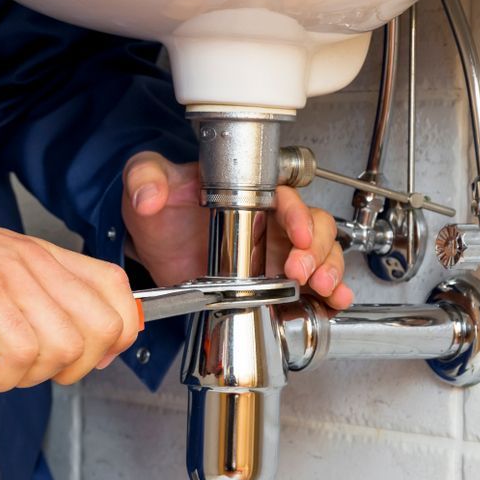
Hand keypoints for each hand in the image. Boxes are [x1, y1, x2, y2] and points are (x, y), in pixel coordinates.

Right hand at [0, 183, 139, 390]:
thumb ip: (0, 322)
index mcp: (41, 256)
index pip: (118, 292)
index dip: (114, 335)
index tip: (82, 358)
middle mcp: (35, 261)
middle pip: (105, 329)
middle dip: (74, 367)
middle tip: (28, 368)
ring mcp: (12, 274)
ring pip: (66, 348)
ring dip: (29, 374)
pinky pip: (22, 352)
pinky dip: (0, 374)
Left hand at [121, 151, 353, 309]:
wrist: (155, 249)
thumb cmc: (161, 211)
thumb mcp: (146, 183)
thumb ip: (145, 177)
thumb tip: (149, 194)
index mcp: (249, 194)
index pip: (285, 197)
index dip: (297, 214)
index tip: (296, 233)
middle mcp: (271, 222)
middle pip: (315, 226)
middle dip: (316, 249)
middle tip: (299, 269)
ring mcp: (277, 252)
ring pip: (322, 254)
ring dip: (329, 270)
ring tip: (320, 288)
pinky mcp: (276, 282)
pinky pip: (313, 286)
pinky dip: (330, 295)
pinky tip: (334, 301)